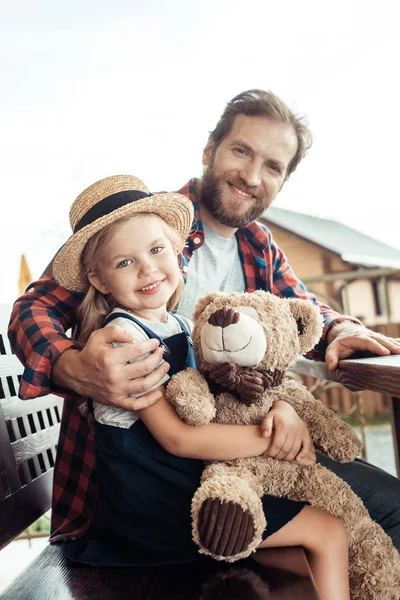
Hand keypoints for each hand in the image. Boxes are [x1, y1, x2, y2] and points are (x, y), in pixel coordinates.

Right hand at [53, 325, 169, 409]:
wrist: (75, 374)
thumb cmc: (90, 353)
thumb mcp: (98, 336)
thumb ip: (115, 331)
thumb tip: (133, 336)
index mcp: (110, 359)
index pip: (137, 351)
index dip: (150, 345)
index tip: (156, 342)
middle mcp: (114, 376)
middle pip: (145, 368)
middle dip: (157, 358)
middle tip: (161, 353)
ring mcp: (116, 391)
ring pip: (145, 385)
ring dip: (159, 376)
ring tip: (165, 367)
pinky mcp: (116, 401)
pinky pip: (136, 405)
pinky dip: (150, 400)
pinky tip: (160, 392)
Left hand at [260, 400, 315, 464]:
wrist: (286, 409)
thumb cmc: (275, 415)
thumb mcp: (268, 417)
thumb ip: (265, 425)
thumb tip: (265, 435)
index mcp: (283, 426)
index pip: (277, 444)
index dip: (271, 452)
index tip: (267, 454)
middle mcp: (293, 429)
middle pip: (286, 448)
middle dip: (279, 455)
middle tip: (273, 457)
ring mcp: (301, 432)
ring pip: (295, 449)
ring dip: (288, 457)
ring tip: (281, 457)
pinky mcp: (306, 434)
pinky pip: (306, 446)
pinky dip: (303, 454)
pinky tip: (297, 459)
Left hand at [325, 322, 399, 371]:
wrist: (345, 332)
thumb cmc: (340, 344)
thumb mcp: (332, 349)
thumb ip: (331, 358)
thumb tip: (332, 368)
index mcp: (357, 338)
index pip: (368, 342)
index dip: (376, 347)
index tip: (385, 352)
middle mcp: (368, 336)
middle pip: (380, 340)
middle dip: (389, 345)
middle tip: (397, 352)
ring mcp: (374, 337)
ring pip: (386, 339)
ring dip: (394, 344)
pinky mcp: (379, 340)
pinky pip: (389, 340)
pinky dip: (396, 343)